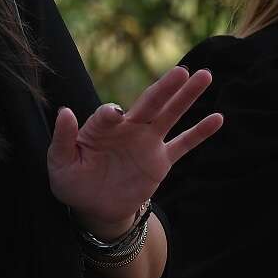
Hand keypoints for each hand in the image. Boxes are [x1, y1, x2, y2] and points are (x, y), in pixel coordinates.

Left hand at [46, 66, 224, 236]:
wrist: (94, 207)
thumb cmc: (72, 181)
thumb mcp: (60, 162)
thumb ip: (63, 138)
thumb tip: (64, 111)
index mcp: (100, 128)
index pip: (107, 116)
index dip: (109, 115)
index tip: (113, 115)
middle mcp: (127, 129)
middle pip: (148, 104)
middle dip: (164, 88)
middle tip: (181, 71)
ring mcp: (146, 143)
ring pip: (170, 115)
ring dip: (187, 97)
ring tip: (204, 75)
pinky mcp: (160, 161)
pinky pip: (183, 144)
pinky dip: (200, 132)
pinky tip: (217, 118)